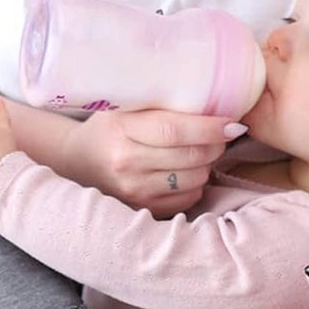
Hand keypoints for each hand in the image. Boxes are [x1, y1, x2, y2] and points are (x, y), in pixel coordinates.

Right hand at [62, 107, 244, 216]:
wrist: (76, 161)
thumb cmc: (109, 127)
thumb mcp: (125, 106)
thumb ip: (160, 103)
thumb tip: (212, 99)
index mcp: (121, 130)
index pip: (174, 131)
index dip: (210, 128)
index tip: (233, 124)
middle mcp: (126, 163)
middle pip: (190, 157)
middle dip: (216, 145)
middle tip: (222, 134)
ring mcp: (133, 190)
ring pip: (194, 179)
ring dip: (208, 164)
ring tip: (201, 151)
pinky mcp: (141, 208)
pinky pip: (188, 199)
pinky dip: (196, 184)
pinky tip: (188, 171)